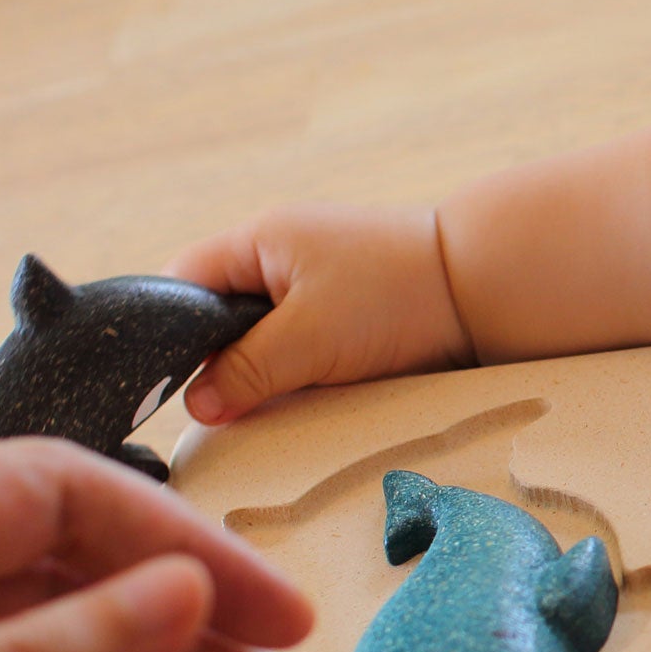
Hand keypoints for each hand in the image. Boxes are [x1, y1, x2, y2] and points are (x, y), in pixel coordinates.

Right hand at [165, 204, 474, 423]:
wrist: (485, 291)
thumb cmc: (395, 297)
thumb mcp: (308, 339)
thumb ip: (245, 370)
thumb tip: (195, 405)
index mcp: (257, 242)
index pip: (180, 284)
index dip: (165, 334)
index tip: (167, 388)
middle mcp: (277, 259)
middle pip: (215, 319)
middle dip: (216, 365)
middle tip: (221, 410)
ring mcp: (310, 289)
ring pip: (256, 343)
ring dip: (259, 377)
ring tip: (264, 410)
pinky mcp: (341, 319)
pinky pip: (295, 353)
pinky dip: (295, 379)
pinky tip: (300, 404)